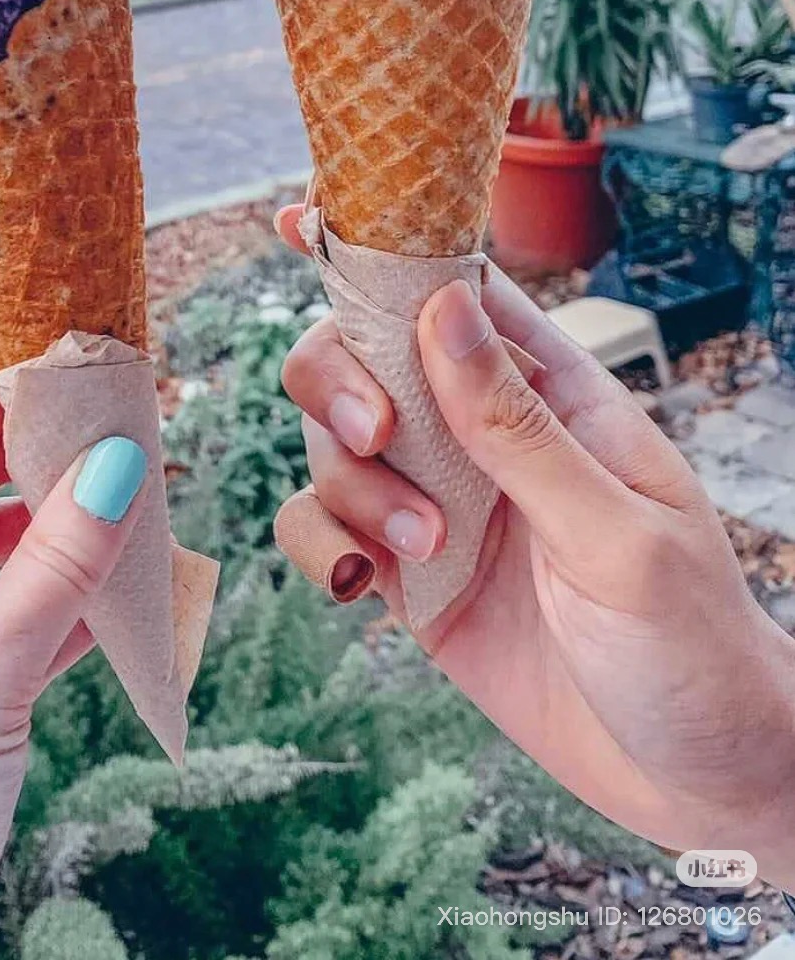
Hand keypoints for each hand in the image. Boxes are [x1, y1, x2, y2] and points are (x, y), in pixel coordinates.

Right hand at [276, 206, 794, 887]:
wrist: (693, 779)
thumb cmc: (692, 643)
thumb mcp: (617, 535)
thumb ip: (520, 429)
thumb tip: (442, 311)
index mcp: (552, 394)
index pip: (460, 289)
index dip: (381, 249)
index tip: (302, 217)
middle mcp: (482, 434)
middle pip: (363, 356)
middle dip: (342, 383)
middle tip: (375, 436)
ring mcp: (438, 501)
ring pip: (331, 444)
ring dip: (351, 489)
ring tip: (421, 550)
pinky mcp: (405, 575)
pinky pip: (322, 531)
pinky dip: (321, 549)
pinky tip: (362, 591)